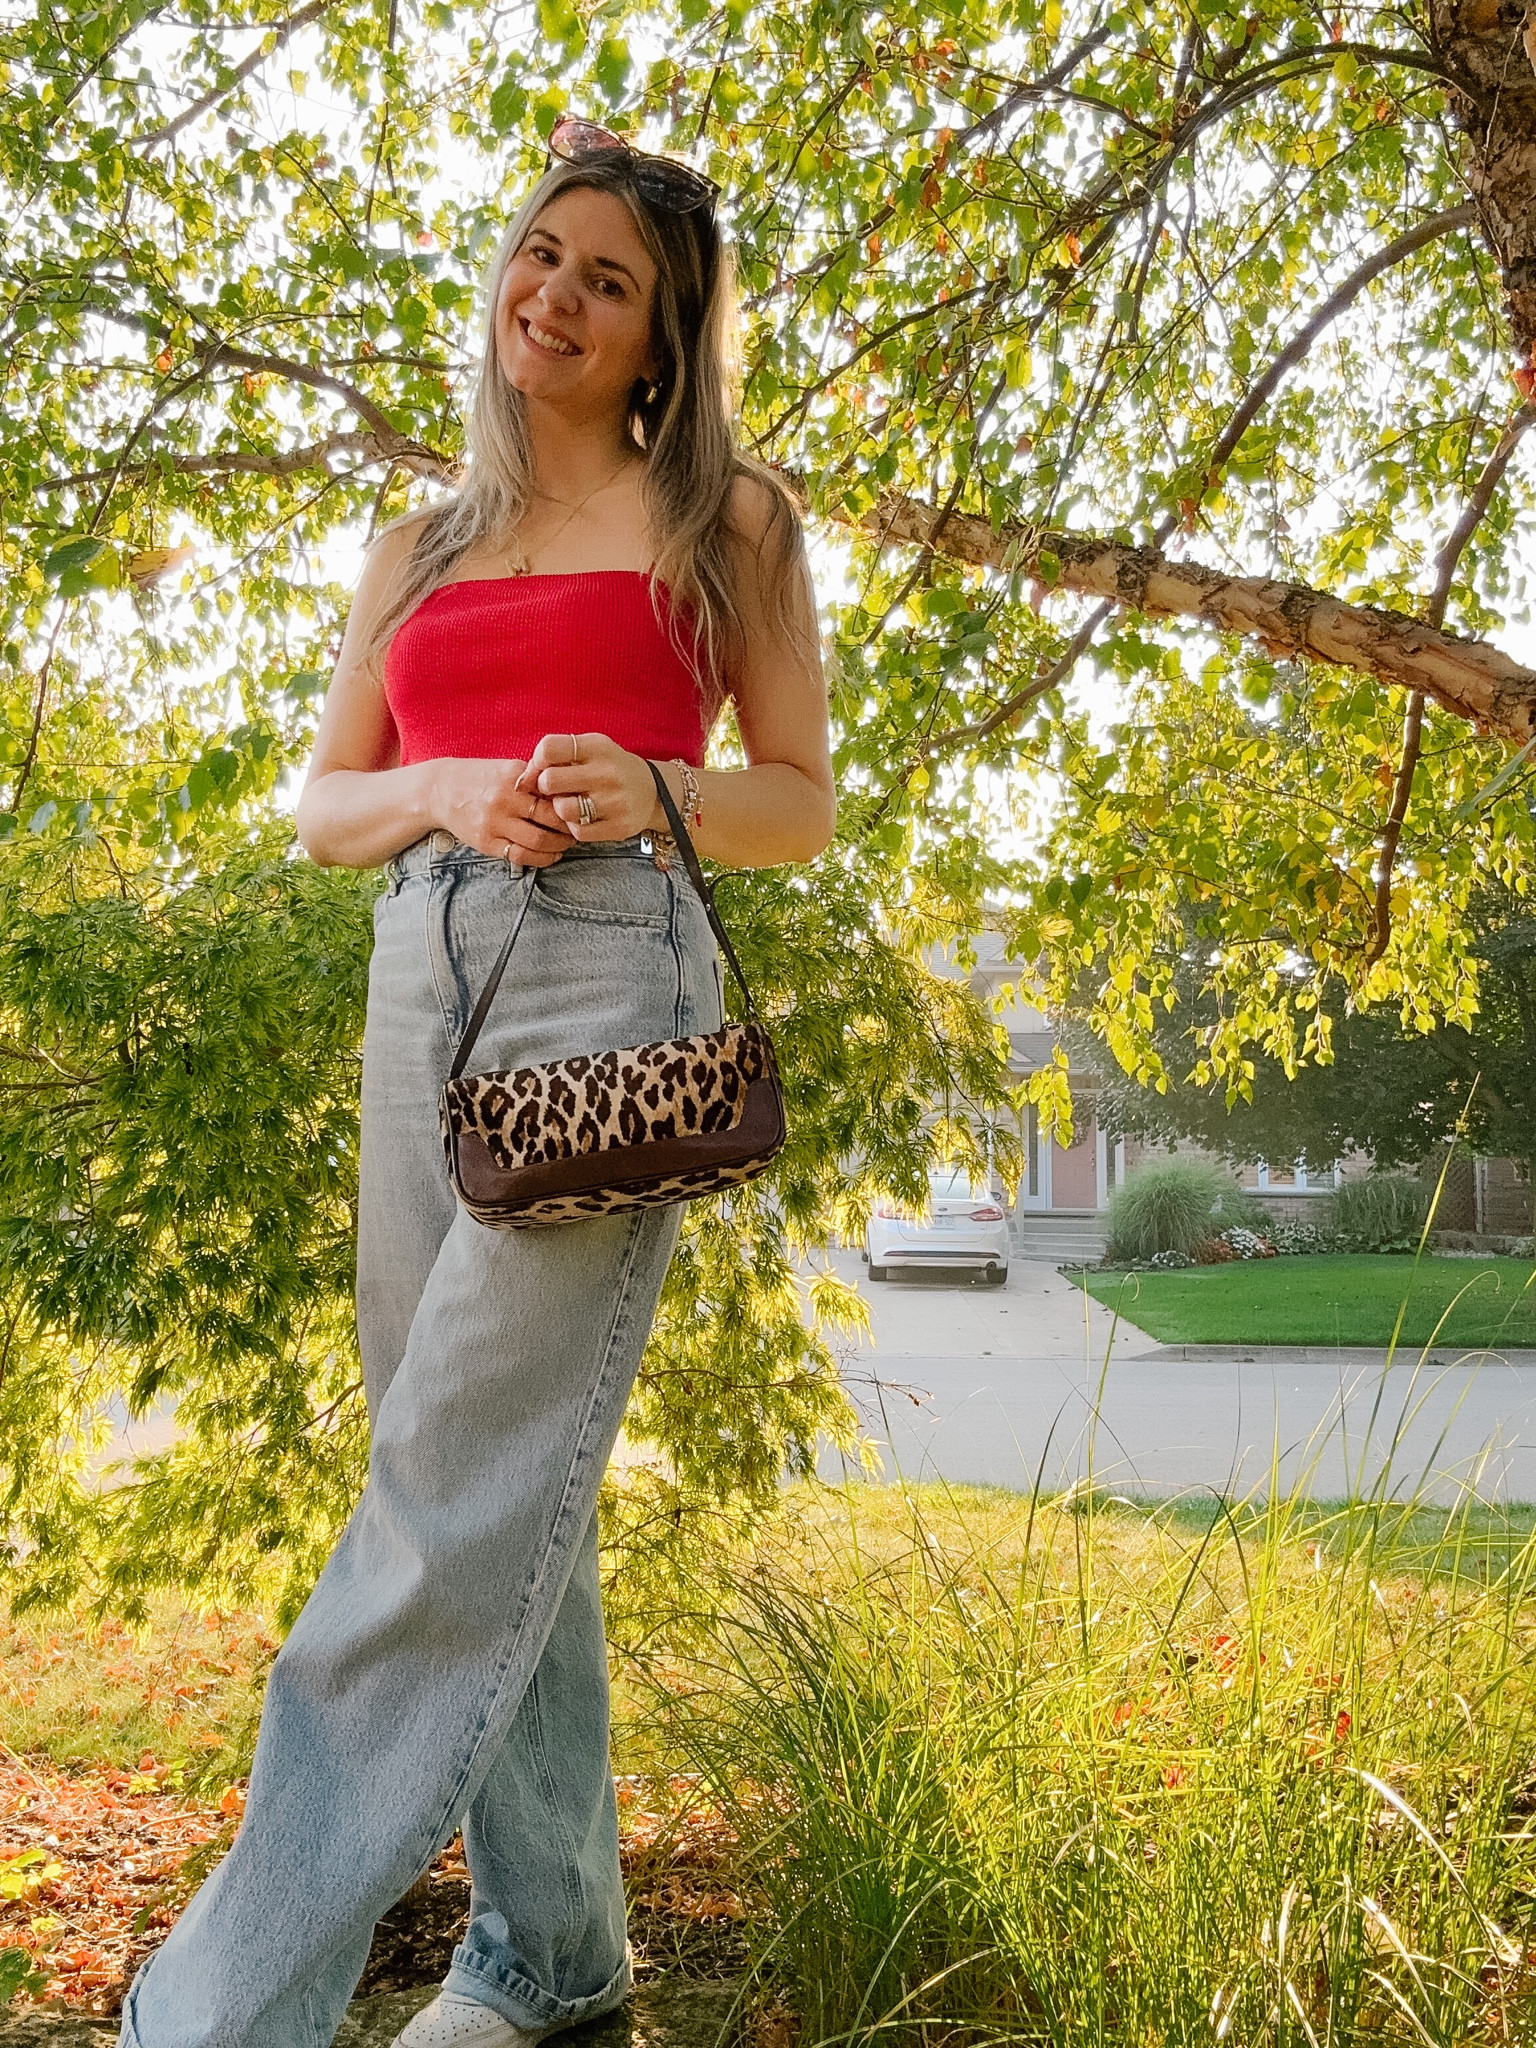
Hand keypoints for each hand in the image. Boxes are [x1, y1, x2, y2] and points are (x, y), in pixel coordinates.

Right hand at [432, 758, 574, 866]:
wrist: (440, 790)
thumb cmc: (481, 778)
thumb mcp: (508, 768)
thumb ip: (535, 778)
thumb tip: (569, 791)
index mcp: (514, 777)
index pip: (554, 794)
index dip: (572, 805)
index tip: (581, 809)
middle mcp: (504, 800)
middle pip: (550, 820)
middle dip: (569, 828)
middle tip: (579, 829)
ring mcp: (494, 823)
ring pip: (538, 841)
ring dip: (559, 846)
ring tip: (566, 843)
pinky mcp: (486, 842)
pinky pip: (520, 856)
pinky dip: (541, 858)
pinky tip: (551, 855)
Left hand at [516, 733, 665, 842]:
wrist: (654, 792)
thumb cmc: (610, 768)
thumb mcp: (590, 750)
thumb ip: (557, 757)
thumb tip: (522, 781)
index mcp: (597, 747)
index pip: (549, 748)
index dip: (537, 761)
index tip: (542, 769)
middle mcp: (607, 773)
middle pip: (550, 781)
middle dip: (544, 787)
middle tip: (553, 790)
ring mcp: (614, 802)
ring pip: (562, 810)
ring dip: (558, 809)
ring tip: (569, 804)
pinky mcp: (617, 827)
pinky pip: (577, 832)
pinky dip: (573, 826)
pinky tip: (582, 818)